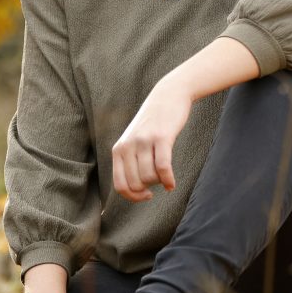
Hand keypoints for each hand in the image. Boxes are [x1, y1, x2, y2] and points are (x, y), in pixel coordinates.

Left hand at [112, 77, 192, 201]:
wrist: (168, 95)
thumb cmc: (153, 123)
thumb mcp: (135, 141)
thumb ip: (130, 161)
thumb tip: (135, 191)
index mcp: (119, 149)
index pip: (120, 185)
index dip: (133, 197)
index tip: (146, 195)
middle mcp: (128, 146)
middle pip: (136, 184)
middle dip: (148, 189)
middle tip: (158, 184)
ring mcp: (144, 141)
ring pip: (149, 177)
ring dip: (160, 182)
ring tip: (165, 176)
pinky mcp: (161, 138)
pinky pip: (163, 168)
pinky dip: (169, 180)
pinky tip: (172, 184)